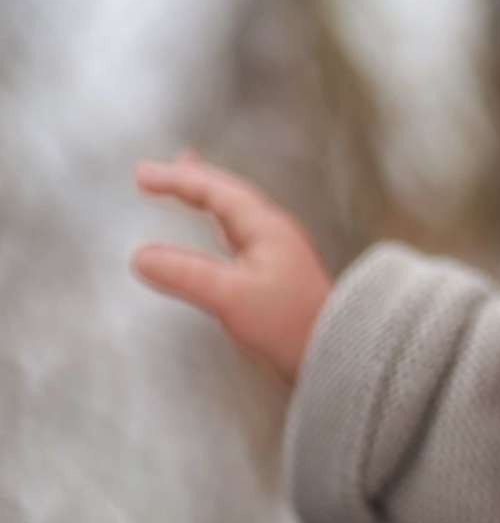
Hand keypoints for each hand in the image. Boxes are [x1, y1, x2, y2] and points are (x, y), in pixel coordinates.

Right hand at [130, 150, 331, 386]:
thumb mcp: (230, 297)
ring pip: (235, 212)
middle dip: (192, 180)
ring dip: (208, 196)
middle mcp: (274, 232)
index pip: (217, 192)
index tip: (142, 174)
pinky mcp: (277, 272)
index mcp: (266, 228)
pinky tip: (217, 230)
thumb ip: (186, 275)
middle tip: (157, 171)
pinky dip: (219, 222)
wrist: (335, 351)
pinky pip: (240, 233)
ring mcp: (278, 251)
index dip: (178, 180)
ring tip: (185, 183)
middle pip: (229, 195)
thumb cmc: (288, 324)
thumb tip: (141, 256)